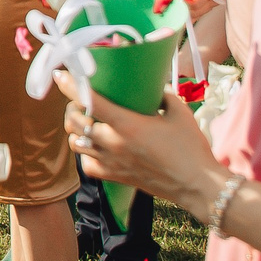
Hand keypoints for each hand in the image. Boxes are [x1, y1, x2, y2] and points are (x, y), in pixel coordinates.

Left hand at [59, 70, 226, 215]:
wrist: (198, 186)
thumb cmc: (191, 147)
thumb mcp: (179, 112)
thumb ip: (163, 94)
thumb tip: (152, 85)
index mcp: (127, 125)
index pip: (89, 101)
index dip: (71, 86)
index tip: (62, 74)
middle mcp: (113, 144)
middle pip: (74, 122)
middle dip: (71, 107)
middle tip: (79, 99)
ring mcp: (112, 162)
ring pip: (76, 143)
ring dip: (75, 130)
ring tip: (84, 121)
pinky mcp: (115, 177)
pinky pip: (88, 165)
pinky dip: (86, 154)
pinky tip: (95, 147)